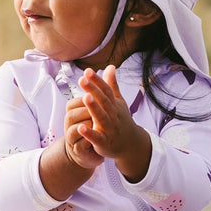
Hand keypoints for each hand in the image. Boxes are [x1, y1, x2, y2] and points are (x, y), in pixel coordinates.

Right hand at [63, 93, 103, 169]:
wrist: (90, 151)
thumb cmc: (93, 126)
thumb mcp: (99, 106)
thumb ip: (104, 88)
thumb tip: (111, 67)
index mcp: (75, 112)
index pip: (75, 102)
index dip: (86, 99)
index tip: (94, 95)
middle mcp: (72, 124)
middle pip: (74, 113)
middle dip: (86, 107)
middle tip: (95, 103)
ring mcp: (73, 137)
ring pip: (74, 127)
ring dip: (85, 122)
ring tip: (93, 118)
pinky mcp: (78, 149)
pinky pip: (80, 143)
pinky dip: (84, 136)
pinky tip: (84, 130)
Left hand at [76, 66, 150, 181]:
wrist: (130, 144)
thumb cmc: (121, 120)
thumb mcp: (118, 102)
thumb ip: (112, 85)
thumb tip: (110, 66)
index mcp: (114, 105)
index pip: (106, 90)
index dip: (97, 81)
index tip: (87, 71)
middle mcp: (113, 115)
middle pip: (103, 101)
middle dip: (93, 90)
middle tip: (82, 79)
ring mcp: (109, 129)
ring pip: (101, 117)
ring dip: (93, 108)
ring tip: (85, 97)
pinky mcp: (104, 142)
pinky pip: (97, 138)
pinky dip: (89, 133)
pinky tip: (81, 127)